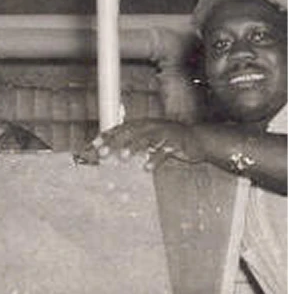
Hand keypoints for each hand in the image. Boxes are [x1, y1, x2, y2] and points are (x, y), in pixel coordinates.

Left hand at [85, 118, 204, 168]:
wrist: (199, 140)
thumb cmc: (169, 142)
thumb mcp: (150, 141)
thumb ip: (133, 145)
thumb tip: (112, 153)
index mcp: (143, 125)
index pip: (120, 128)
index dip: (107, 136)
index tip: (93, 145)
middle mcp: (151, 126)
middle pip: (130, 132)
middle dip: (115, 142)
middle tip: (102, 153)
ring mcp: (164, 134)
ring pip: (147, 139)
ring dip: (134, 148)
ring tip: (123, 157)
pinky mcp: (177, 144)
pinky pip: (164, 152)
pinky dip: (155, 159)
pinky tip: (147, 168)